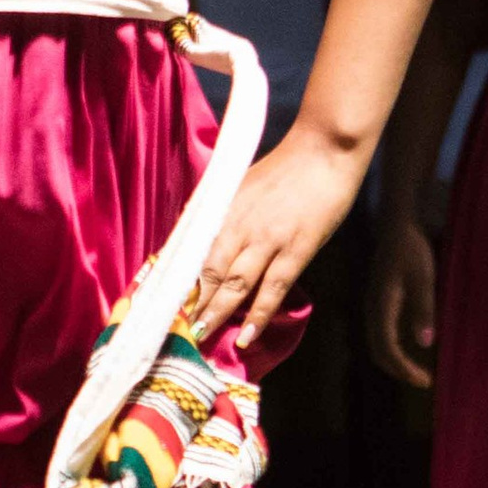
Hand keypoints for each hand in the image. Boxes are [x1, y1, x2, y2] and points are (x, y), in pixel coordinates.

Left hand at [189, 125, 363, 353]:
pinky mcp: (295, 250)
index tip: (164, 300)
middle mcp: (239, 225)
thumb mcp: (241, 183)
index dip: (178, 277)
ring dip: (216, 312)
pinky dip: (257, 314)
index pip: (192, 249)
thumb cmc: (284, 167)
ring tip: (202, 336)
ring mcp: (267, 240)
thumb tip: (200, 235)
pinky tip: (246, 336)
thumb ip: (222, 210)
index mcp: (223, 208)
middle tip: (178, 328)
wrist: (324, 151)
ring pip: (235, 284)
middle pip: (208, 271)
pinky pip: (272, 289)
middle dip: (192, 302)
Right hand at [366, 214, 438, 388]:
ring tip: (417, 370)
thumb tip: (426, 343)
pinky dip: (393, 347)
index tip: (425, 380)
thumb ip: (423, 309)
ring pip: (378, 343)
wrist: (395, 227)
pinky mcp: (378, 302)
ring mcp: (373, 306)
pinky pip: (381, 333)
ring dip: (395, 361)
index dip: (404, 368)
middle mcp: (373, 310)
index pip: (388, 348)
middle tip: (424, 380)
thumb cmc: (411, 250)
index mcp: (382, 306)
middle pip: (379, 351)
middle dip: (399, 370)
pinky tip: (409, 348)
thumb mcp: (423, 279)